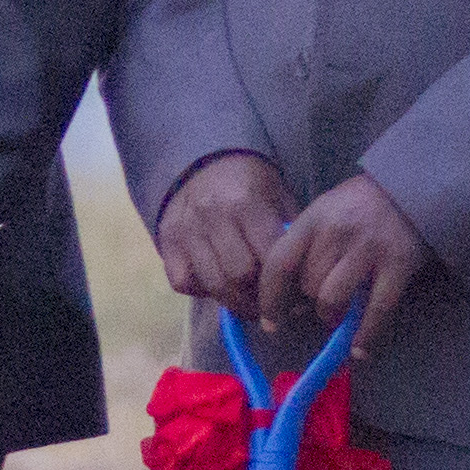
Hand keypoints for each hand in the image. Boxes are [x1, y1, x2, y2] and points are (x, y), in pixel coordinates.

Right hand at [151, 152, 291, 309]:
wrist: (203, 163)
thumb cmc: (249, 184)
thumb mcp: (277, 195)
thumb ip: (289, 231)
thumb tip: (303, 274)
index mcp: (246, 203)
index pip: (268, 257)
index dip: (284, 284)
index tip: (294, 296)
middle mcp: (212, 217)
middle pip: (239, 276)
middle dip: (259, 298)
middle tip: (271, 305)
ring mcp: (186, 231)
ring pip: (212, 284)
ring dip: (234, 302)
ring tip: (249, 304)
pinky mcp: (167, 243)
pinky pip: (183, 282)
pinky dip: (201, 291)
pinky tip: (217, 285)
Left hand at [251, 176, 429, 345]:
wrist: (412, 189)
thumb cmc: (360, 207)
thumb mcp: (325, 213)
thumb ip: (306, 246)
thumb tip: (288, 297)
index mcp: (314, 218)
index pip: (280, 261)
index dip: (269, 297)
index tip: (269, 321)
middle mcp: (338, 232)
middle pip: (307, 284)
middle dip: (306, 303)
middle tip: (314, 306)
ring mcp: (369, 248)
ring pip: (332, 298)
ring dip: (329, 315)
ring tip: (333, 316)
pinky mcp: (398, 264)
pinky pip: (376, 310)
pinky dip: (366, 336)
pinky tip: (360, 352)